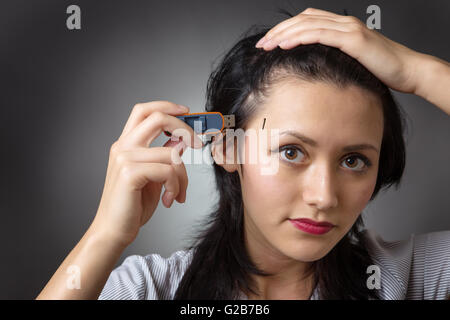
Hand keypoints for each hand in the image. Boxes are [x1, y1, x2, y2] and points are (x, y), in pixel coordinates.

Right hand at [90, 101, 203, 246]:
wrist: (113, 231)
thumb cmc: (132, 206)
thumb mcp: (153, 177)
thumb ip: (163, 156)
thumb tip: (180, 141)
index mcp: (126, 144)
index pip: (144, 111)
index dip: (167, 106)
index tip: (187, 112)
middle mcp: (122, 146)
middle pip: (157, 118)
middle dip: (184, 127)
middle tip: (198, 143)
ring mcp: (124, 158)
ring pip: (170, 152)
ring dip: (183, 176)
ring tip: (178, 193)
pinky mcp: (130, 173)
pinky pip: (168, 170)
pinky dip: (176, 186)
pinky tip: (170, 200)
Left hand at [255, 7, 422, 93]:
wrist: (407, 70)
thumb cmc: (381, 70)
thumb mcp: (352, 62)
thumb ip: (334, 59)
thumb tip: (314, 68)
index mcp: (342, 27)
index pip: (307, 21)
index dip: (285, 29)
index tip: (269, 43)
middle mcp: (344, 23)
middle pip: (303, 20)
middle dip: (279, 31)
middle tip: (262, 44)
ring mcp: (348, 29)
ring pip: (308, 25)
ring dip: (284, 34)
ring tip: (267, 45)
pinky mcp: (353, 39)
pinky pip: (320, 34)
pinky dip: (300, 37)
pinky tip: (285, 44)